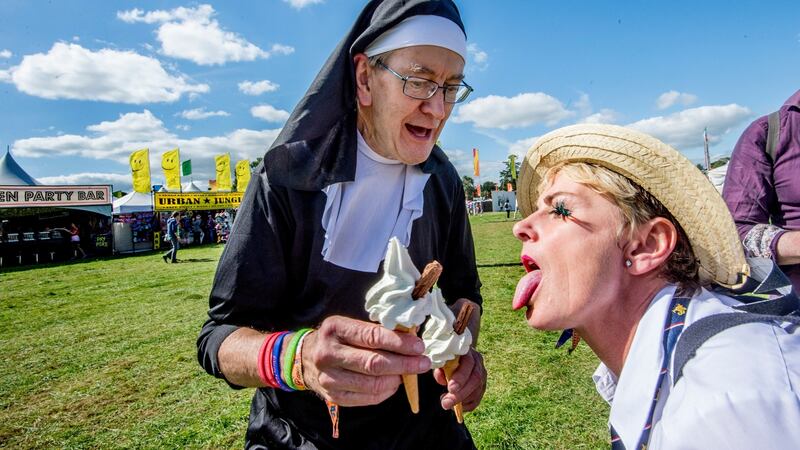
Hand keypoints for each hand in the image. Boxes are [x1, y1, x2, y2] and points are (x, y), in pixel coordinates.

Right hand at [301, 315, 430, 406]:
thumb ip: (376, 331)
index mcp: (335, 329)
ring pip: (372, 384)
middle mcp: (328, 353)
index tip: (419, 346)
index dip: (399, 343)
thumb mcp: (350, 326)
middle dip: (404, 364)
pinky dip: (386, 392)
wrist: (306, 357)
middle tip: (423, 363)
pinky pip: (367, 398)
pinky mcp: (333, 395)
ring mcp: (328, 378)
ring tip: (409, 373)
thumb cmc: (337, 338)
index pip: (372, 337)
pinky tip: (394, 384)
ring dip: (397, 379)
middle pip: (374, 363)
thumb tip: (410, 340)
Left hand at [433, 348, 486, 411]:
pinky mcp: (482, 386)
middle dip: (461, 394)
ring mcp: (482, 375)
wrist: (458, 355)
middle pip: (475, 379)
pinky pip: (478, 399)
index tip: (450, 389)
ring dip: (462, 401)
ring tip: (447, 404)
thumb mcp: (442, 359)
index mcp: (468, 352)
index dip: (461, 377)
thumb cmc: (447, 357)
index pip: (468, 363)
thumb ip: (441, 367)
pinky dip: (467, 405)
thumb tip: (442, 380)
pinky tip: (457, 407)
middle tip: (446, 403)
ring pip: (478, 390)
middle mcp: (478, 363)